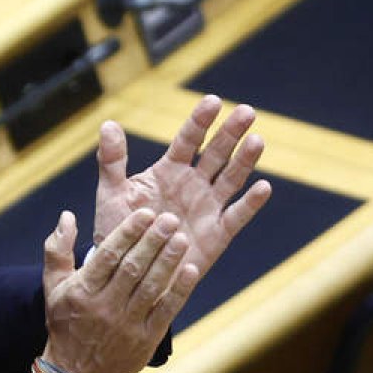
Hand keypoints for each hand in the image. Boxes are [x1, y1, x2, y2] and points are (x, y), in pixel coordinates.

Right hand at [39, 208, 196, 372]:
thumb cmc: (65, 322)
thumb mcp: (53, 286)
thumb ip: (57, 249)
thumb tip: (67, 216)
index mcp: (83, 290)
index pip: (109, 255)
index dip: (129, 232)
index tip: (145, 214)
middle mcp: (105, 306)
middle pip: (133, 268)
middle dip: (153, 241)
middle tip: (170, 219)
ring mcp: (127, 324)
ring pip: (150, 287)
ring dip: (168, 261)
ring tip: (182, 238)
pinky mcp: (145, 339)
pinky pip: (166, 311)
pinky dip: (179, 290)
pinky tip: (190, 270)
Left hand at [95, 95, 271, 278]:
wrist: (128, 270)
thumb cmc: (119, 230)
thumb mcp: (111, 194)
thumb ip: (111, 160)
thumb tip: (108, 123)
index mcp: (169, 171)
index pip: (188, 140)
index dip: (200, 121)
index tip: (212, 101)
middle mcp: (193, 185)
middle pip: (216, 153)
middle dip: (231, 133)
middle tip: (246, 112)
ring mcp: (207, 208)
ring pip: (231, 179)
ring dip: (244, 160)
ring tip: (257, 140)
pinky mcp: (217, 234)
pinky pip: (237, 216)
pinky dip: (250, 203)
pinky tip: (263, 187)